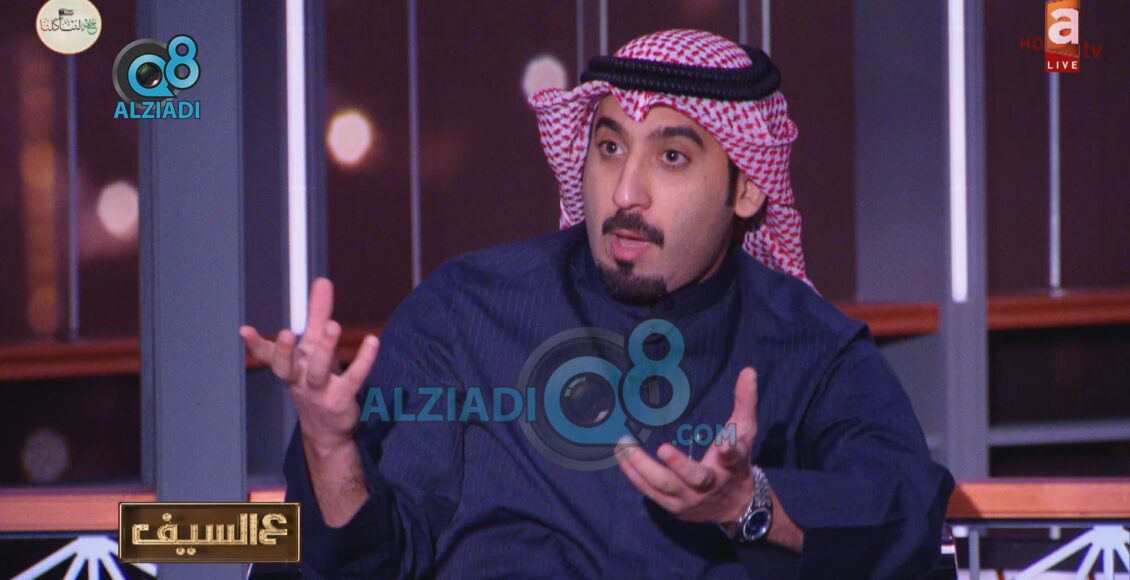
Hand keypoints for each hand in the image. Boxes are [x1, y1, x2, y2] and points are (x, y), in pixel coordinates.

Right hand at [240, 277, 379, 454]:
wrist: (327, 429)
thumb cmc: (317, 380)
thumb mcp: (314, 347)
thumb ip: (317, 314)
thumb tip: (321, 280)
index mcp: (290, 367)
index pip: (268, 356)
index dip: (256, 344)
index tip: (245, 330)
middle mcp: (299, 380)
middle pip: (286, 367)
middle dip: (284, 350)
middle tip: (287, 332)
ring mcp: (319, 392)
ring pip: (319, 372)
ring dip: (325, 349)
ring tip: (333, 325)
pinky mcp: (341, 400)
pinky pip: (353, 379)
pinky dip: (363, 361)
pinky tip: (372, 341)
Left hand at [615, 367, 759, 527]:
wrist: (735, 507)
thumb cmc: (736, 462)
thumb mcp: (745, 432)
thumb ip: (746, 402)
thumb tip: (748, 370)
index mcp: (731, 465)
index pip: (734, 457)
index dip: (730, 451)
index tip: (725, 445)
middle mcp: (710, 485)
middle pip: (696, 477)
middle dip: (680, 465)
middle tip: (663, 448)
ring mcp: (690, 498)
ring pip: (665, 486)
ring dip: (642, 466)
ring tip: (624, 445)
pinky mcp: (674, 506)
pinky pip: (651, 492)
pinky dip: (634, 475)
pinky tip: (621, 457)